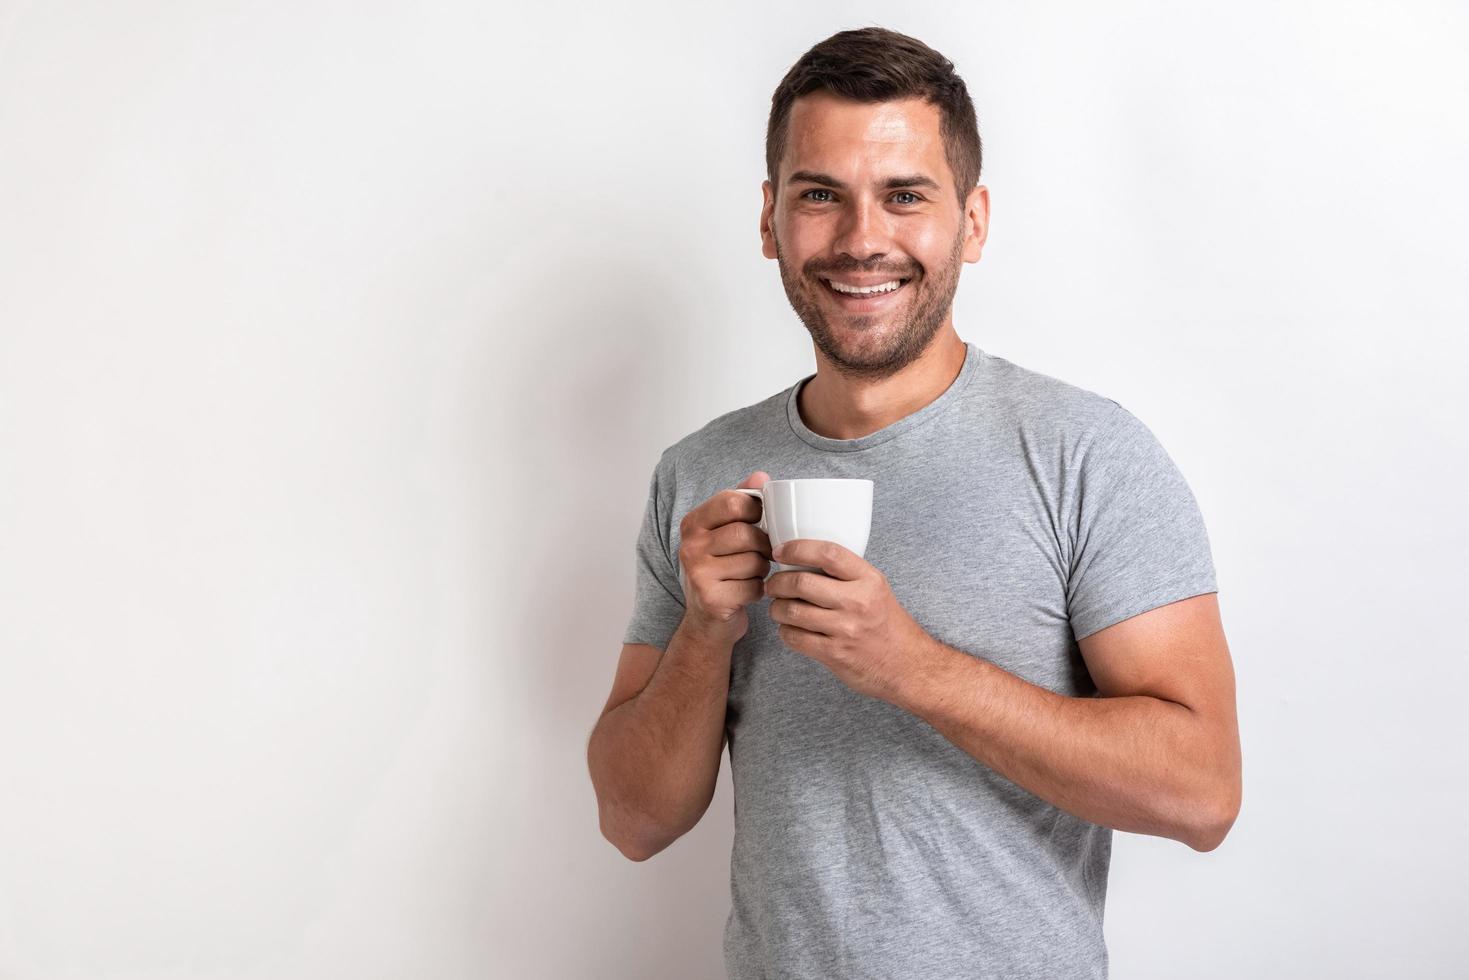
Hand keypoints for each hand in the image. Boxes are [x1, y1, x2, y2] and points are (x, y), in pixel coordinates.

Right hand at [676, 471, 773, 642]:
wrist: (707, 621)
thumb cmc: (722, 569)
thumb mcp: (725, 531)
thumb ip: (742, 501)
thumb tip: (761, 477)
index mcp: (693, 523)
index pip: (733, 501)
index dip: (756, 510)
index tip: (759, 521)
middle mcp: (690, 546)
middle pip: (746, 534)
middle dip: (763, 545)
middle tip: (761, 553)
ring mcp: (698, 574)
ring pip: (754, 561)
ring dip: (762, 569)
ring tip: (751, 573)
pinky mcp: (711, 600)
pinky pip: (754, 587)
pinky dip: (758, 590)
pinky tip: (746, 592)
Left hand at [764, 539, 934, 701]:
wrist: (908, 666)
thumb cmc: (887, 625)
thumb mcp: (876, 589)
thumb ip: (846, 573)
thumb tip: (803, 559)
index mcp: (868, 580)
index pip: (827, 553)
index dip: (797, 548)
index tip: (780, 551)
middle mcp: (857, 602)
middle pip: (801, 583)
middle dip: (778, 582)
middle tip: (773, 585)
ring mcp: (845, 629)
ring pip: (792, 611)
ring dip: (777, 608)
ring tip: (779, 608)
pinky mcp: (834, 653)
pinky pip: (794, 637)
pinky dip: (785, 631)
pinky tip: (790, 628)